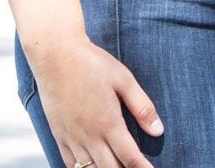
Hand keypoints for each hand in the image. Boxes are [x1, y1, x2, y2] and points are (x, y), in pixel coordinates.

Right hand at [27, 36, 162, 167]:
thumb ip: (142, 107)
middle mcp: (89, 136)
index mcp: (108, 123)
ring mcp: (71, 137)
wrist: (56, 57)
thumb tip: (158, 131)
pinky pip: (69, 163)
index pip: (129, 156)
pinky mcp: (58, 135)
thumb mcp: (125, 81)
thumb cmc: (93, 65)